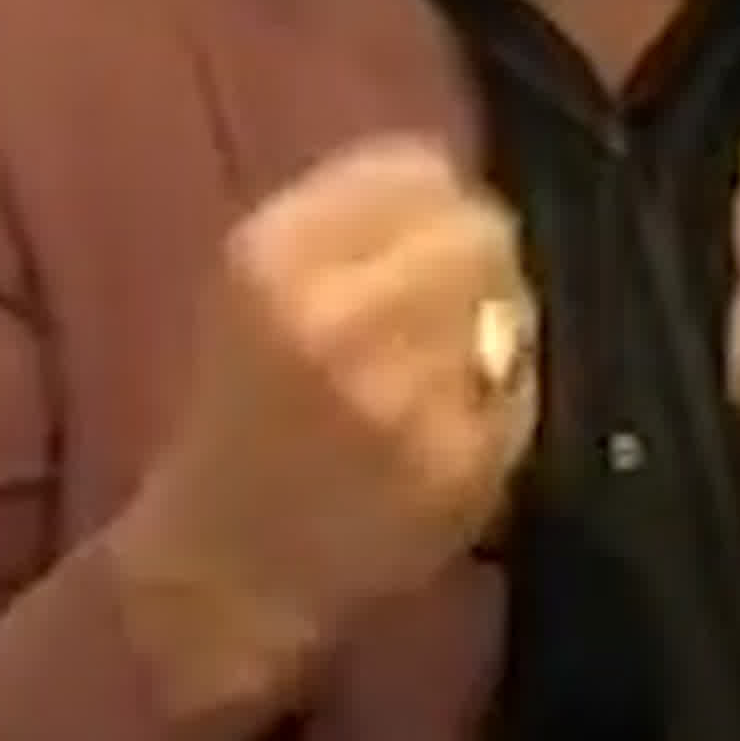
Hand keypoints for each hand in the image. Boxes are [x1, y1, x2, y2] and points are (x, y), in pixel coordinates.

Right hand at [122, 136, 539, 707]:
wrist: (220, 572)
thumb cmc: (239, 419)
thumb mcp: (258, 288)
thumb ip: (349, 222)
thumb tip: (453, 178)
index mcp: (271, 257)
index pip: (414, 168)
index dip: (432, 202)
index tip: (421, 239)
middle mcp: (337, 315)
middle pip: (479, 232)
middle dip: (477, 263)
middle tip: (452, 309)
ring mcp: (403, 394)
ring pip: (510, 308)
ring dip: (496, 331)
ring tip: (448, 370)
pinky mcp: (457, 463)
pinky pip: (519, 395)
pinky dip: (501, 405)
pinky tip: (451, 429)